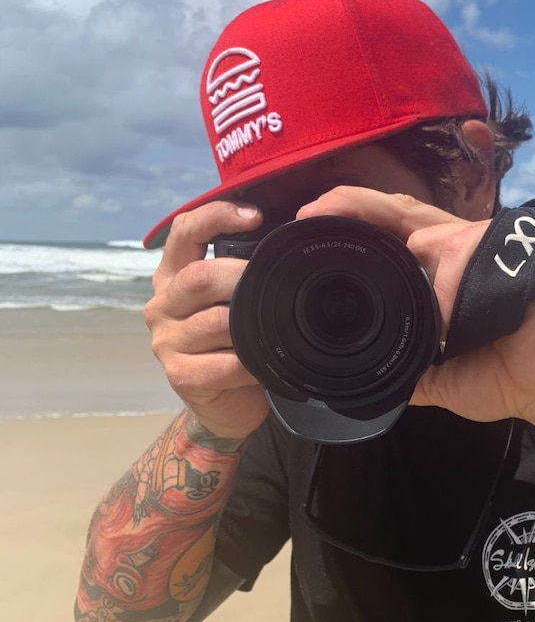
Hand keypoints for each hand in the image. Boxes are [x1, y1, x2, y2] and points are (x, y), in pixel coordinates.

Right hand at [146, 201, 270, 439]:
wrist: (225, 404)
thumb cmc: (232, 345)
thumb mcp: (231, 301)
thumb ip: (240, 271)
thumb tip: (285, 239)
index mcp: (173, 275)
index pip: (184, 231)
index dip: (216, 217)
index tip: (256, 216)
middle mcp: (162, 304)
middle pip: (199, 277)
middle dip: (241, 276)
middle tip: (276, 282)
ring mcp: (167, 341)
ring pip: (215, 322)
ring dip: (250, 325)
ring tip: (275, 328)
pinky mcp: (180, 375)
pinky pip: (223, 364)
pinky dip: (250, 363)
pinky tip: (264, 364)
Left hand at [297, 187, 534, 435]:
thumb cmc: (503, 378)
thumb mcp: (437, 378)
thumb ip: (405, 368)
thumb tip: (362, 379)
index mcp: (438, 269)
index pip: (390, 231)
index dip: (351, 219)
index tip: (308, 222)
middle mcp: (459, 247)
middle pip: (402, 212)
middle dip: (356, 205)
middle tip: (313, 213)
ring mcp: (490, 245)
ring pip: (435, 232)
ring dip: (415, 271)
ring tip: (417, 317)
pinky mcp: (522, 252)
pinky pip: (474, 255)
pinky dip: (454, 286)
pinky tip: (449, 319)